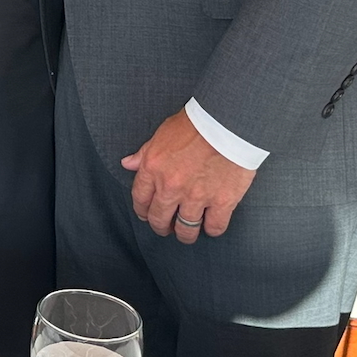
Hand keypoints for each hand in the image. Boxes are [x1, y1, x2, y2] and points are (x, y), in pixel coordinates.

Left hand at [122, 109, 254, 243]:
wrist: (228, 122)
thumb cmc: (196, 123)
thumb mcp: (162, 133)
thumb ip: (144, 153)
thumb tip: (128, 163)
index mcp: (153, 168)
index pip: (140, 199)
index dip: (142, 211)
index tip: (147, 214)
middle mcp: (171, 187)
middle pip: (159, 219)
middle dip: (161, 227)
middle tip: (166, 227)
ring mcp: (196, 197)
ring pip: (185, 230)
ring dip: (184, 234)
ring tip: (187, 232)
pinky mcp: (222, 201)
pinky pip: (214, 227)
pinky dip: (212, 229)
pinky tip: (211, 224)